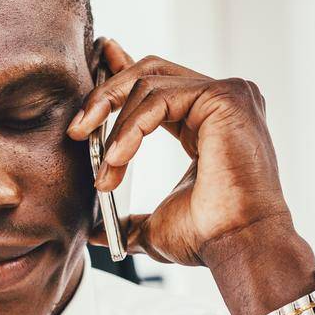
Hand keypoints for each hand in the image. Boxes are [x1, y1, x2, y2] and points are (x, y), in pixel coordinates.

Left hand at [68, 39, 292, 267]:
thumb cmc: (207, 237)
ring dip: (114, 129)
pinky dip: (131, 129)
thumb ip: (127, 220)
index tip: (92, 69)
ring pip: (149, 83)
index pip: (159, 83)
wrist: (237, 246)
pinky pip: (160, 98)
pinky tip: (117, 160)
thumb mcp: (154, 226)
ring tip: (105, 173)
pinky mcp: (225, 97)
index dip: (121, 73)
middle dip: (106, 95)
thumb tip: (94, 233)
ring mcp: (227, 95)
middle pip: (150, 71)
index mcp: (208, 120)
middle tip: (76, 130)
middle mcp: (221, 101)